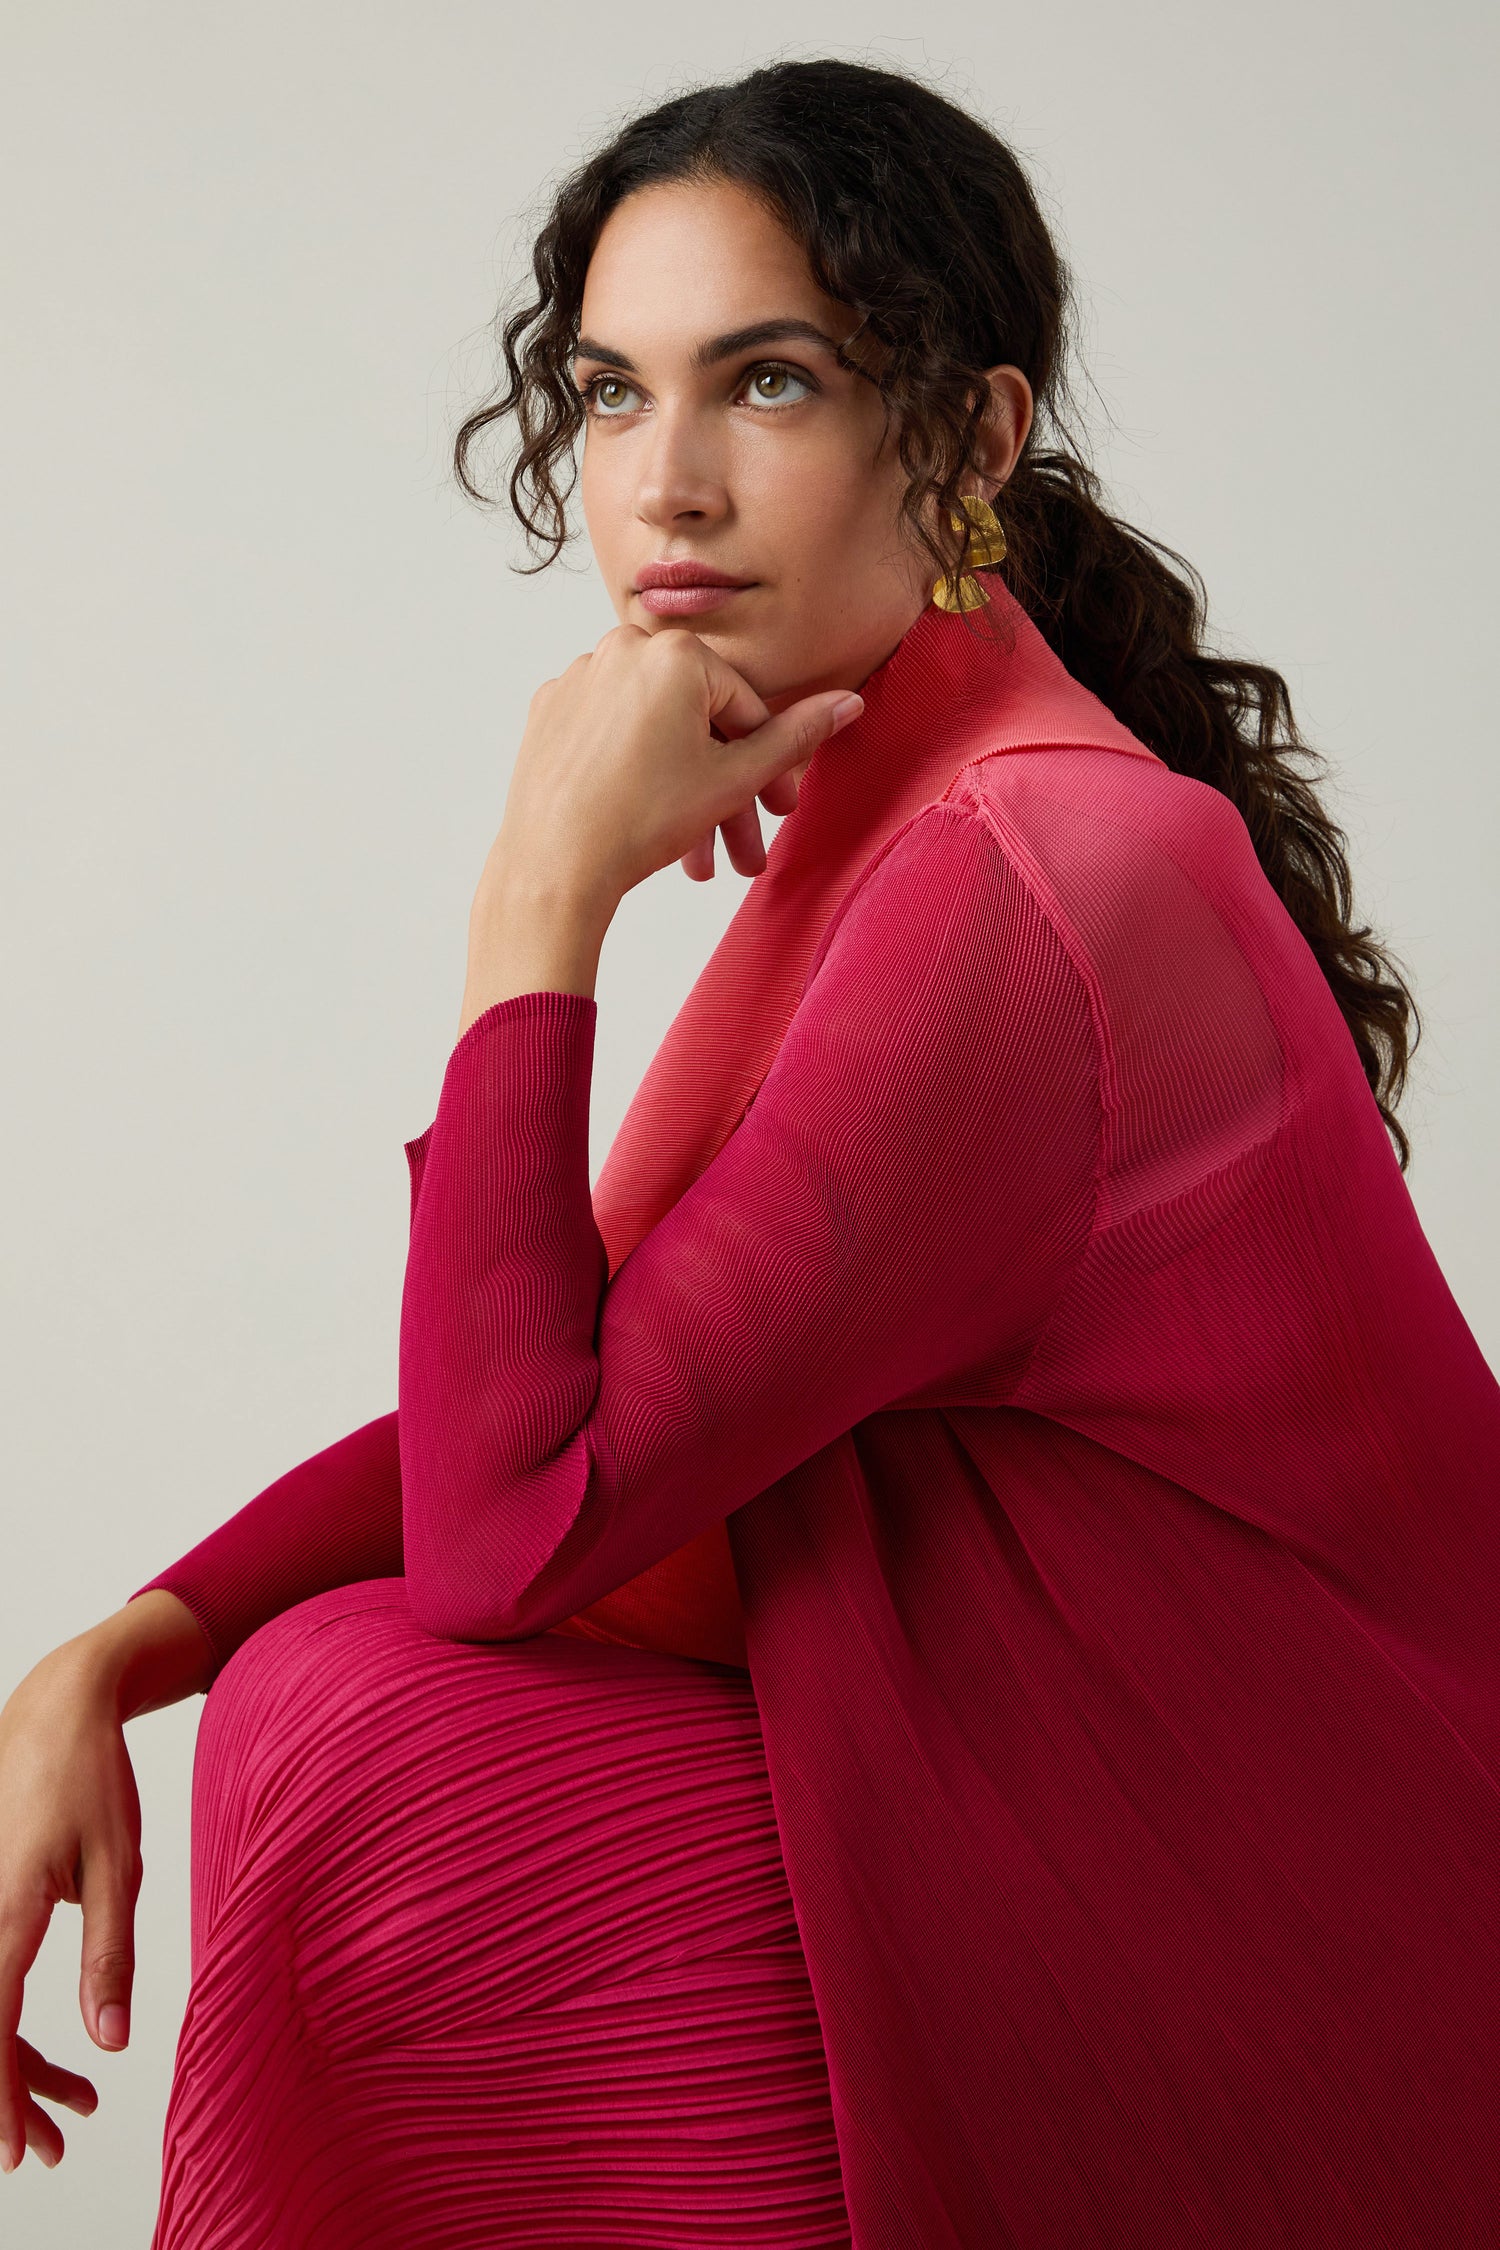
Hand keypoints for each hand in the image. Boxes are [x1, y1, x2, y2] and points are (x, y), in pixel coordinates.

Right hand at [0, 1641, 144, 2172]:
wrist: (55, 1708)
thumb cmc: (92, 1779)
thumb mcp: (118, 1867)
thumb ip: (109, 1957)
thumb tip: (111, 2043)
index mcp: (3, 1911)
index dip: (1, 2098)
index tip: (16, 2151)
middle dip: (3, 2095)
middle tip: (46, 2146)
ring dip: (4, 2061)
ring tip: (58, 2107)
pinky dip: (2, 2018)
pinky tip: (34, 2048)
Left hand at [490, 624, 862, 904]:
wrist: (553, 866)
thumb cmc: (642, 822)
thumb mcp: (734, 780)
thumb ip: (795, 737)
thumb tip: (848, 702)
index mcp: (675, 652)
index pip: (745, 708)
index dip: (769, 767)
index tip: (777, 810)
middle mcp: (622, 646)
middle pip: (698, 721)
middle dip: (726, 788)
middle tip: (743, 846)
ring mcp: (580, 675)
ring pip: (654, 729)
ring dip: (683, 788)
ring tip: (695, 854)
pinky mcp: (551, 707)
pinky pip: (611, 732)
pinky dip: (634, 768)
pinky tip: (643, 815)